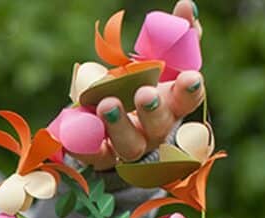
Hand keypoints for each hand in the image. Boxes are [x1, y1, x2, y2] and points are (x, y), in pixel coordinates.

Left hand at [72, 1, 204, 170]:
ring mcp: (130, 146)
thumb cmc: (146, 84)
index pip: (189, 99)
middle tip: (144, 93)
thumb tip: (185, 6)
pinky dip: (85, 148)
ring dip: (119, 125)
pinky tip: (74, 136)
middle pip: (159, 124)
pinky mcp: (104, 157)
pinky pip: (95, 156)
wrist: (117, 121)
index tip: (189, 77)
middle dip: (153, 109)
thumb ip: (177, 37)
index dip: (190, 90)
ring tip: (106, 104)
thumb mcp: (161, 62)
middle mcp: (155, 129)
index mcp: (173, 104)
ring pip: (129, 144)